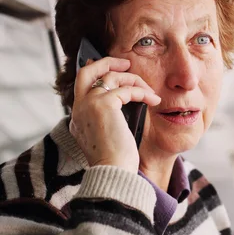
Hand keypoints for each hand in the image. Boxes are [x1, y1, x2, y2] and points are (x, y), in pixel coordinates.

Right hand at [70, 57, 160, 172]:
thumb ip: (110, 119)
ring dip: (135, 81)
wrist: (113, 171)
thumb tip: (126, 103)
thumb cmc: (117, 160)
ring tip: (150, 93)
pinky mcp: (103, 104)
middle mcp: (79, 109)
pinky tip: (153, 101)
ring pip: (112, 77)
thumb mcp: (109, 136)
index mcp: (78, 118)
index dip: (97, 73)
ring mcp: (89, 104)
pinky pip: (127, 89)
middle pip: (87, 71)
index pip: (83, 86)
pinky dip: (143, 93)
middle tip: (127, 63)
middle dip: (107, 62)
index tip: (112, 69)